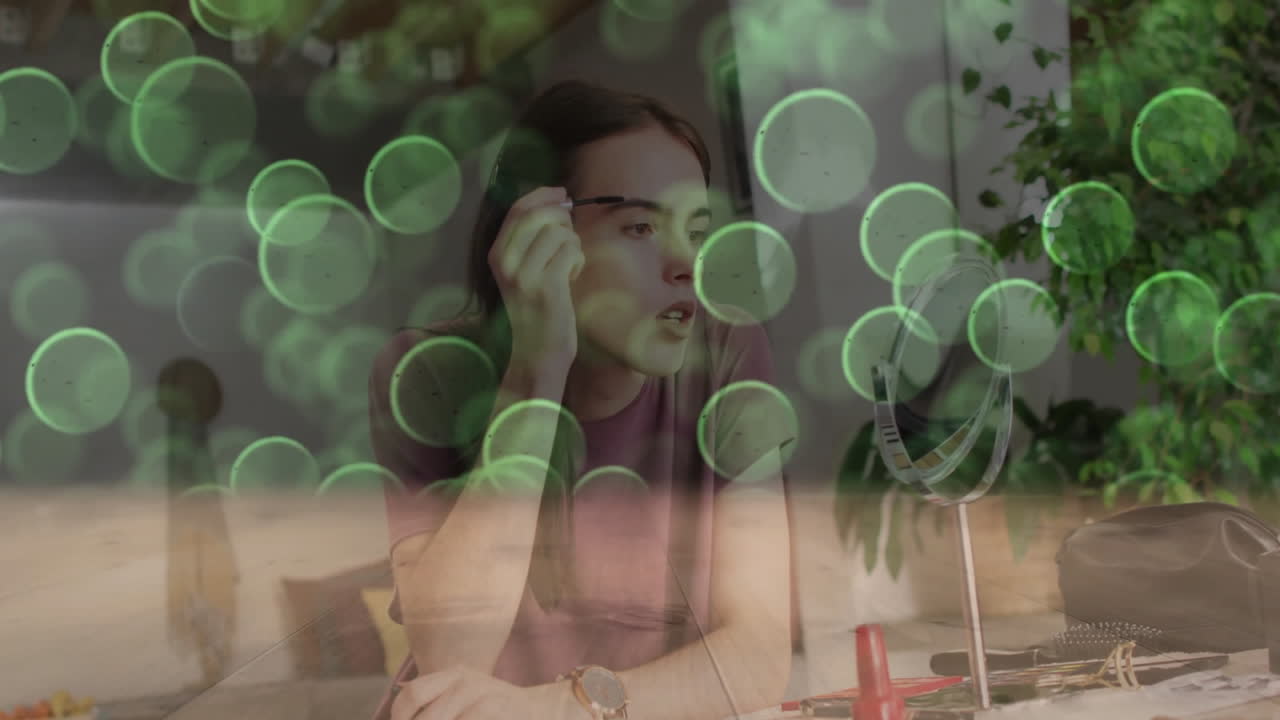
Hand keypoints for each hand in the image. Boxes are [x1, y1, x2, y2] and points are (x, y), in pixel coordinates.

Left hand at [390, 665, 562, 719]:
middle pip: (426, 717)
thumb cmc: (492, 710)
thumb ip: (436, 703)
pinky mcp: (497, 709)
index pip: (412, 694)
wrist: (538, 710)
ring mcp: (483, 695)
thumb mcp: (463, 698)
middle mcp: (466, 681)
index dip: (400, 717)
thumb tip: (399, 716)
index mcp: (453, 674)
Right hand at [488, 186, 584, 372]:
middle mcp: (505, 262)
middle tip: (567, 242)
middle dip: (563, 221)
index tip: (562, 194)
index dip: (543, 195)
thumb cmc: (538, 308)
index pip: (518, 209)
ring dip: (572, 244)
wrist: (538, 352)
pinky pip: (571, 251)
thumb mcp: (525, 270)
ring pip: (560, 232)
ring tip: (568, 266)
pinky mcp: (547, 287)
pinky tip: (571, 277)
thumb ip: (533, 238)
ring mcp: (525, 275)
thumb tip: (558, 202)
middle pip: (541, 215)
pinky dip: (578, 260)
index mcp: (497, 255)